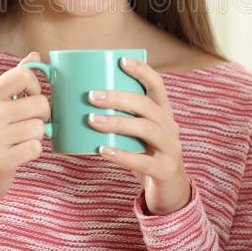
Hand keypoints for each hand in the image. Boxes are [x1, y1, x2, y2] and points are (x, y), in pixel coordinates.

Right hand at [0, 51, 50, 201]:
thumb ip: (16, 80)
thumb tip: (35, 56)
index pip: (23, 75)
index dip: (36, 86)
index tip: (31, 97)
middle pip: (40, 103)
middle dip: (43, 115)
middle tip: (30, 123)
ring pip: (40, 128)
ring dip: (37, 136)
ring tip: (22, 139)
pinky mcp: (0, 161)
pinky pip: (36, 148)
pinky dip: (33, 152)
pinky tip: (20, 153)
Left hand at [87, 57, 191, 215]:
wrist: (169, 191)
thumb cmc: (145, 154)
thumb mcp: (138, 133)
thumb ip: (121, 117)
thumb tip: (81, 101)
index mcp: (164, 113)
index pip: (157, 85)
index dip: (142, 71)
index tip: (120, 61)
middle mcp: (170, 127)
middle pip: (147, 105)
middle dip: (118, 97)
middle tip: (91, 96)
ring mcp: (170, 148)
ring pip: (146, 129)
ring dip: (117, 122)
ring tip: (91, 120)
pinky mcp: (165, 170)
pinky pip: (143, 161)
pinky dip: (121, 154)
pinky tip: (101, 150)